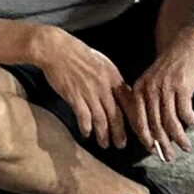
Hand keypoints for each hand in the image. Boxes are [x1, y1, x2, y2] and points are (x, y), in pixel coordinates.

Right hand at [32, 25, 129, 149]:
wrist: (56, 48)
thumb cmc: (78, 53)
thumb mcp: (101, 62)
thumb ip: (111, 79)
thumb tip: (121, 93)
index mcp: (113, 77)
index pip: (129, 102)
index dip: (134, 118)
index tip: (137, 131)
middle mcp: (104, 86)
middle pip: (117, 115)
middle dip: (120, 133)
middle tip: (121, 145)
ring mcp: (89, 92)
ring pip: (101, 119)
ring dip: (103, 134)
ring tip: (105, 144)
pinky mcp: (74, 96)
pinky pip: (83, 116)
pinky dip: (86, 127)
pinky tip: (86, 133)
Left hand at [121, 28, 193, 158]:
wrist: (187, 45)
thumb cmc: (171, 68)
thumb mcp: (153, 82)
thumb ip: (150, 104)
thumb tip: (154, 132)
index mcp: (139, 89)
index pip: (138, 120)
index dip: (145, 138)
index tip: (152, 150)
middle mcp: (149, 89)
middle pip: (154, 125)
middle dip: (162, 144)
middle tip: (169, 157)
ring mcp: (165, 88)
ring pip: (170, 122)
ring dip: (179, 137)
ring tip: (185, 146)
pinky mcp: (181, 86)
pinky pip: (184, 111)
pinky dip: (188, 120)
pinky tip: (192, 123)